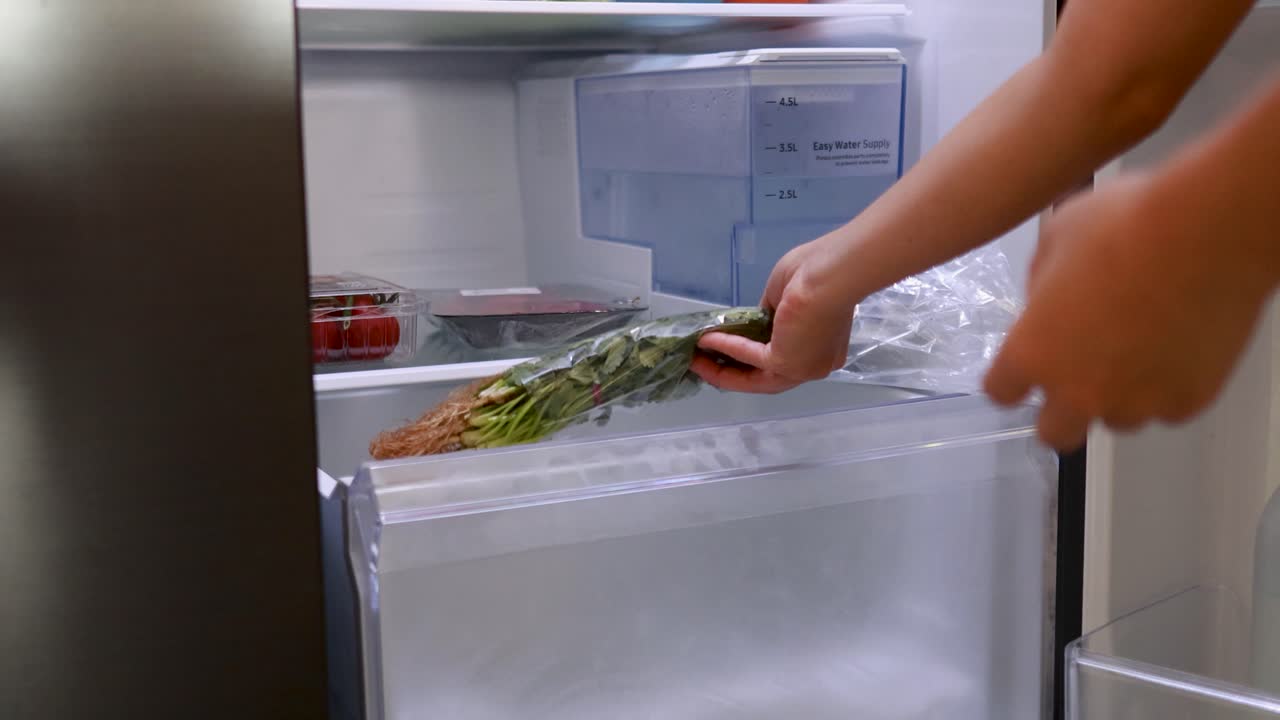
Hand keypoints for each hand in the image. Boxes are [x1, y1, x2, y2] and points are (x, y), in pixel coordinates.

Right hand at [691, 237, 856, 392]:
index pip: (782, 361)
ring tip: (696, 360)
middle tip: (703, 362)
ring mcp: (801, 368)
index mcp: (821, 348)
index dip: (751, 358)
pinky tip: (705, 340)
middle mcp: (814, 365)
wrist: (833, 273)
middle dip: (730, 372)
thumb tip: (757, 318)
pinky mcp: (785, 363)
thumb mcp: (787, 294)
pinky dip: (725, 348)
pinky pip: (748, 357)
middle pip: (765, 378)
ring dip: (722, 370)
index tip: (724, 351)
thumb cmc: (818, 273)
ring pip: (754, 378)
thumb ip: (772, 312)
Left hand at [985, 174, 1273, 449]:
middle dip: (1060, 412)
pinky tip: (1177, 347)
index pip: (1000, 392)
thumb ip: (1040, 282)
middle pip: (1054, 432)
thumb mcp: (1057, 237)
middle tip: (1078, 379)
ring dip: (1118, 395)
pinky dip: (1168, 386)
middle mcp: (1077, 390)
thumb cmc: (1128, 223)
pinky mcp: (1186, 401)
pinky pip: (1168, 407)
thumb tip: (1045, 298)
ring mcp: (1135, 402)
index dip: (1011, 380)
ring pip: (1116, 419)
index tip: (1022, 372)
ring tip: (1138, 350)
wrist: (1210, 232)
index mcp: (1032, 352)